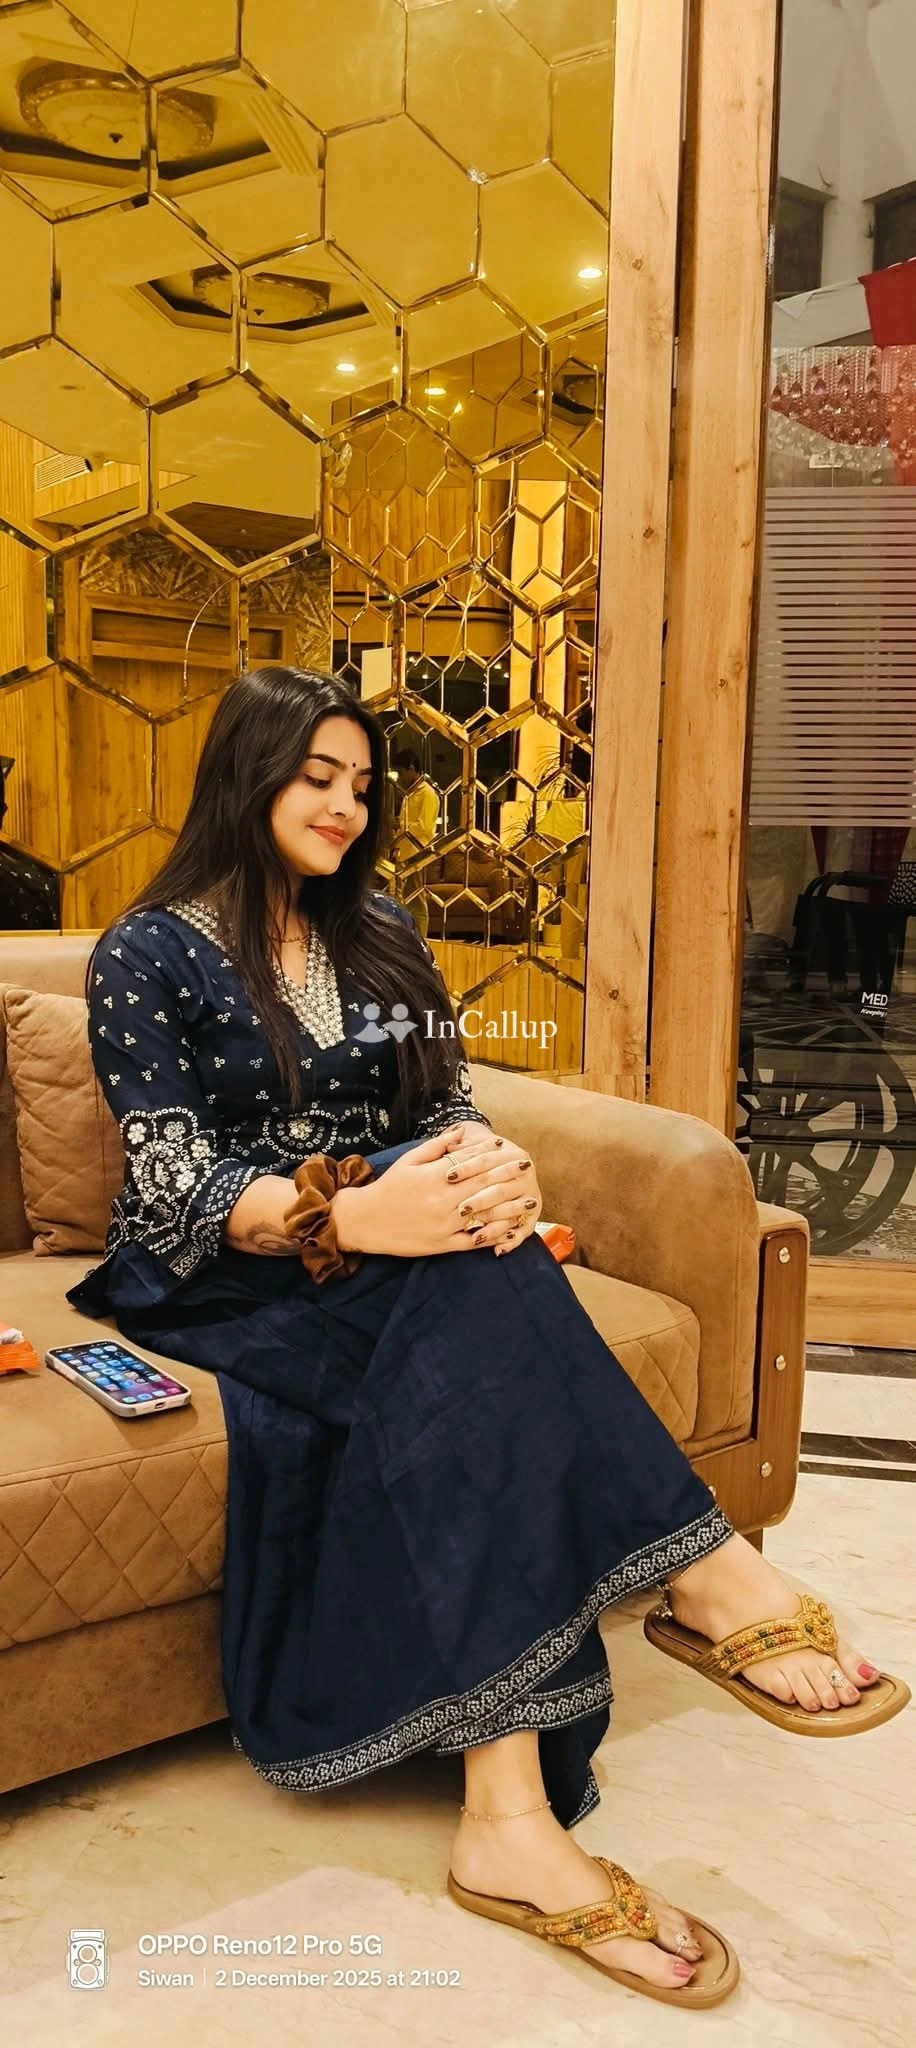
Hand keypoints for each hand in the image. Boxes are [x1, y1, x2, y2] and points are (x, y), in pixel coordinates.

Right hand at [330, 1124, 540, 1258]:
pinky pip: (473, 1241)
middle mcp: (442, 1199)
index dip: (491, 1154)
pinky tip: (510, 1231)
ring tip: (529, 1200)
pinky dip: (493, 1236)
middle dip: (508, 1174)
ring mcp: (444, 1223)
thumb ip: (437, 1146)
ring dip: (510, 1206)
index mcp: (434, 1176)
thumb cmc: (389, 1187)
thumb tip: (461, 1130)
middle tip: (528, 1167)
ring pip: (484, 1214)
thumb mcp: (409, 1160)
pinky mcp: (442, 1245)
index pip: (470, 1161)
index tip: (508, 1148)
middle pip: (483, 1184)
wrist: (365, 1220)